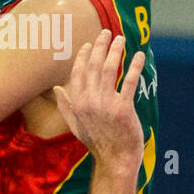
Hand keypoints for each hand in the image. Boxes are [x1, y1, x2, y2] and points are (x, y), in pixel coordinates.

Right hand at [54, 30, 144, 169]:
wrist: (115, 160)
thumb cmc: (96, 142)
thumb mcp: (75, 124)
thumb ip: (64, 105)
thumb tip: (55, 88)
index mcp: (77, 102)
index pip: (78, 72)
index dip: (83, 55)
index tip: (89, 43)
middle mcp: (89, 100)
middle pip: (93, 66)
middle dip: (100, 46)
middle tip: (106, 33)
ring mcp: (106, 104)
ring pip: (109, 70)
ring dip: (115, 51)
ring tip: (120, 39)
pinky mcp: (123, 109)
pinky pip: (128, 82)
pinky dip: (134, 67)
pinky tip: (138, 56)